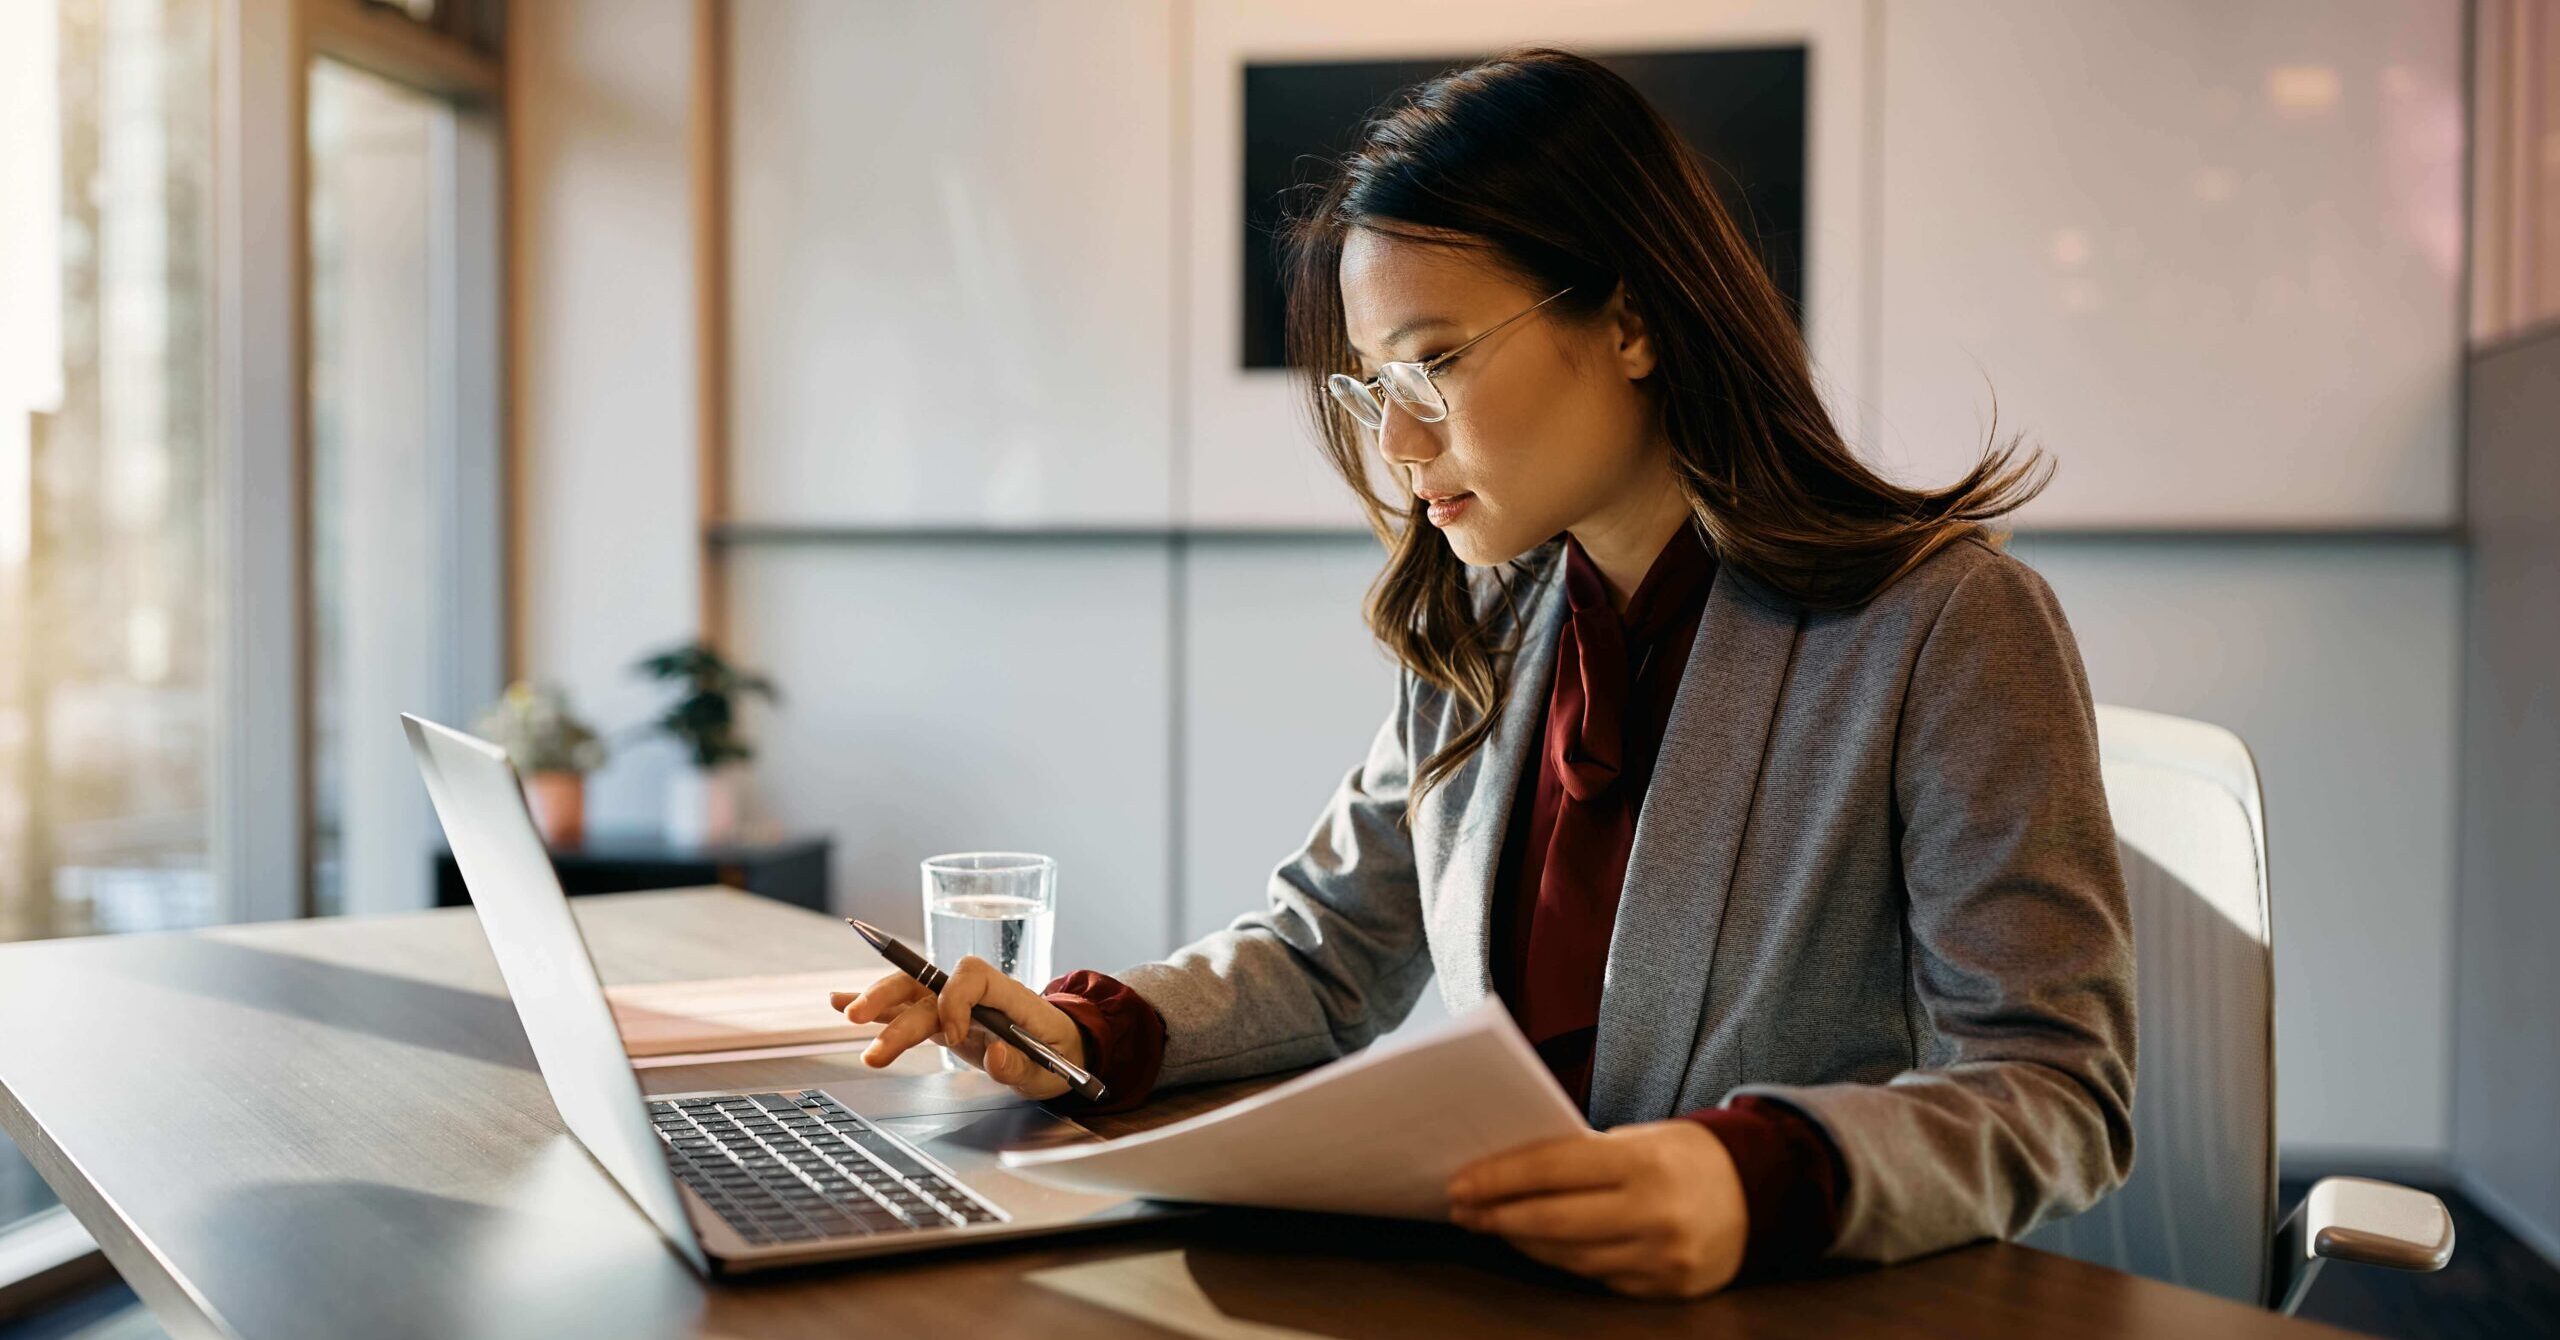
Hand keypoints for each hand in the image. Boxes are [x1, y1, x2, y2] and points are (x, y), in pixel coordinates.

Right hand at [830, 957, 1088, 1100]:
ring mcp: (956, 1006)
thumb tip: (995, 1053)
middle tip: (861, 1019)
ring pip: (911, 994)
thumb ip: (1020, 1065)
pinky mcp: (943, 1022)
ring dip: (877, 1002)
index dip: (955, 1001)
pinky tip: (841, 1003)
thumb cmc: (1060, 1055)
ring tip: (844, 1011)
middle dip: (892, 997)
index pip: (973, 977)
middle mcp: (977, 995)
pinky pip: (906, 1009)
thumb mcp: (1050, 1072)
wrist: (1064, 1051)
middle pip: (928, 983)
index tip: (954, 1036)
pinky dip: (876, 1008)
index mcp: (1008, 996)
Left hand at [1444, 1120, 1747, 1298]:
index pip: (1552, 1169)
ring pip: (1570, 1257)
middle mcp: (1656, 1214)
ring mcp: (1662, 1258)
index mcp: (1645, 1162)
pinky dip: (1562, 1261)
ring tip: (1492, 1224)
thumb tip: (1508, 1173)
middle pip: (1553, 1221)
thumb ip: (1583, 1156)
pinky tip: (1537, 1246)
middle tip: (1463, 1209)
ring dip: (1523, 1242)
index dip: (1499, 1178)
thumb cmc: (1684, 1156)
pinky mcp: (1666, 1290)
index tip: (1460, 1182)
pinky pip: (1596, 1278)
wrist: (1761, 1193)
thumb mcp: (1640, 1138)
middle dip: (1499, 1216)